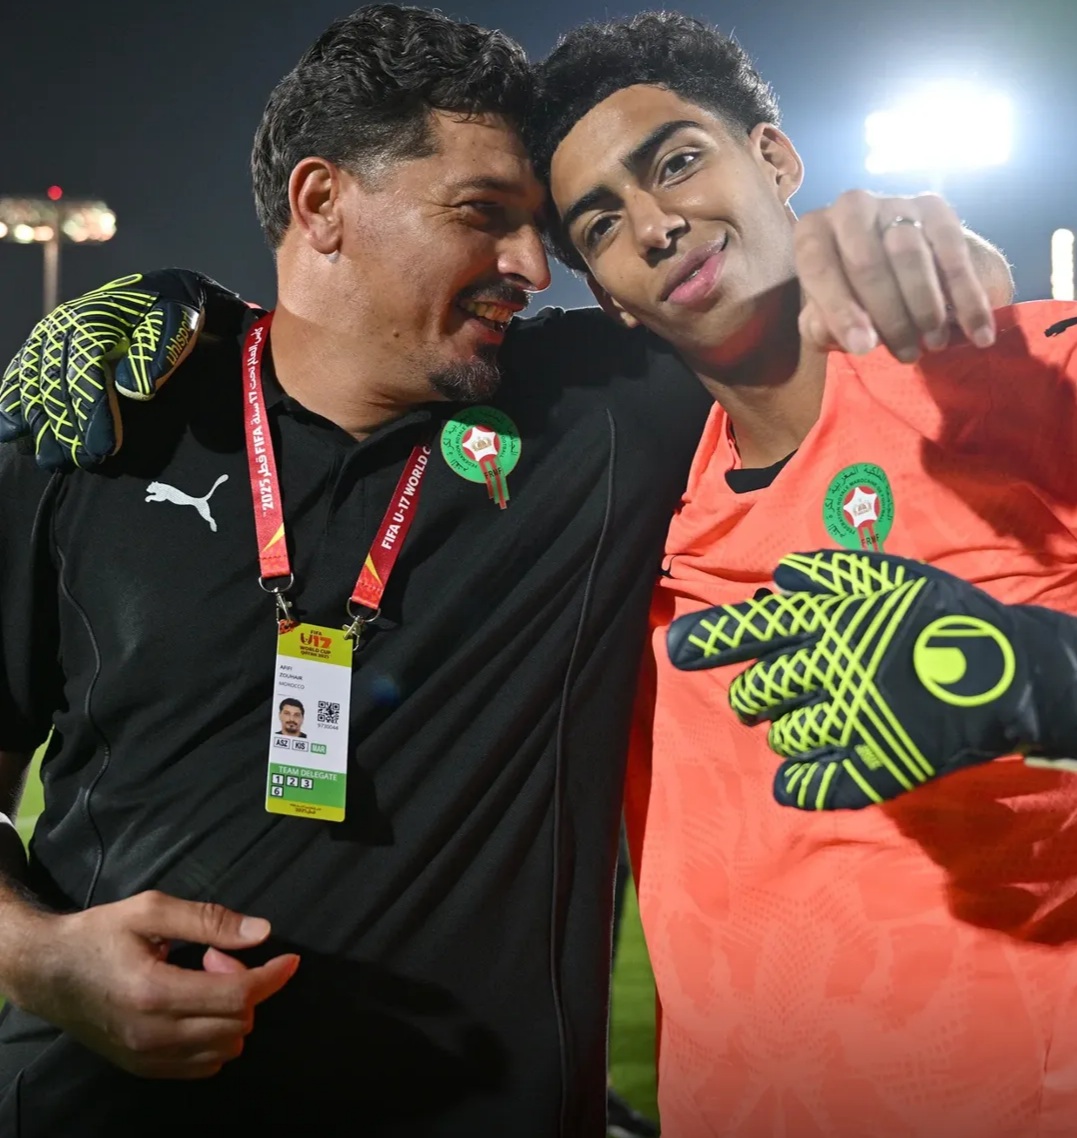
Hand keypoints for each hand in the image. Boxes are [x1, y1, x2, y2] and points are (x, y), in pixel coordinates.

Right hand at [0, 269, 255, 470]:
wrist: (156, 293)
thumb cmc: (170, 315)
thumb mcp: (176, 325)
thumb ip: (157, 354)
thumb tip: (132, 389)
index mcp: (96, 320)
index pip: (87, 371)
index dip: (94, 411)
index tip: (105, 447)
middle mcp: (63, 326)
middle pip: (57, 383)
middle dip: (69, 428)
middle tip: (86, 463)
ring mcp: (48, 336)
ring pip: (34, 384)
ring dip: (40, 425)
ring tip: (53, 461)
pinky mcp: (41, 346)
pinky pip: (20, 375)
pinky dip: (11, 402)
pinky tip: (10, 432)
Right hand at [9, 890, 298, 1078]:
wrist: (48, 973)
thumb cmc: (99, 934)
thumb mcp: (151, 910)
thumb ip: (209, 920)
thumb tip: (261, 932)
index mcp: (154, 991)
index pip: (237, 996)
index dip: (272, 976)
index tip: (289, 959)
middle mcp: (153, 1034)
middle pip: (237, 1022)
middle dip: (244, 985)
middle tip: (215, 956)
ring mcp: (148, 1058)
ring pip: (226, 1047)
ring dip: (231, 1012)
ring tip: (201, 979)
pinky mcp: (144, 1068)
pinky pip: (204, 1064)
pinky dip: (215, 1036)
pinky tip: (196, 1007)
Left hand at [666, 549, 1076, 809]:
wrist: (1009, 673)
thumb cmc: (942, 619)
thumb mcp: (889, 578)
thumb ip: (830, 575)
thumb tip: (778, 580)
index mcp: (829, 624)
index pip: (749, 632)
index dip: (707, 640)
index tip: (673, 649)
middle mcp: (830, 670)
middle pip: (754, 693)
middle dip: (751, 697)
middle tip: (766, 696)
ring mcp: (849, 722)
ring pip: (781, 737)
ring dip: (783, 733)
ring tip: (809, 724)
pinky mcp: (873, 766)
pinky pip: (811, 784)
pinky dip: (796, 782)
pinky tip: (799, 777)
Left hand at [794, 190, 1000, 363]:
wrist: (901, 268)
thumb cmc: (852, 299)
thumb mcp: (827, 319)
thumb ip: (823, 328)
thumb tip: (850, 334)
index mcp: (814, 232)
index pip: (818, 266)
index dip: (840, 310)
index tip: (862, 348)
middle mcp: (850, 207)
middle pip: (866, 262)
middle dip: (888, 316)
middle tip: (905, 354)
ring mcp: (894, 203)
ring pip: (909, 253)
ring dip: (925, 307)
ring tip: (933, 345)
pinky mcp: (935, 208)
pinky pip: (952, 252)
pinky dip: (967, 299)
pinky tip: (978, 334)